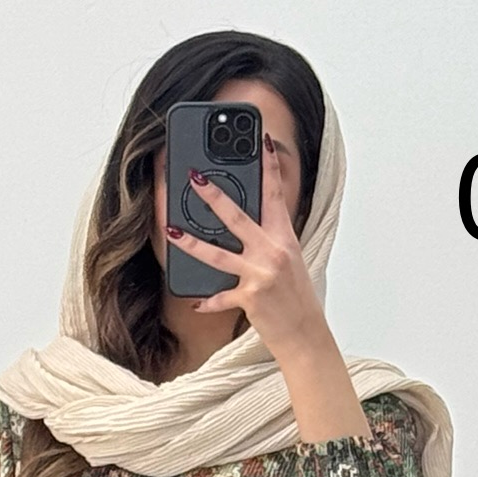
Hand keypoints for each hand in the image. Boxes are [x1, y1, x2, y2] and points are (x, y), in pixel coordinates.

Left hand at [165, 136, 326, 361]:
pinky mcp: (249, 298)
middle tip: (194, 177)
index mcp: (285, 238)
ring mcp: (259, 274)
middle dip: (213, 195)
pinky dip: (208, 301)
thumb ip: (271, 240)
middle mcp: (272, 252)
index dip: (270, 166)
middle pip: (237, 217)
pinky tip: (196, 302)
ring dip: (191, 242)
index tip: (262, 141)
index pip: (276, 195)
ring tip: (172, 230)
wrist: (306, 335)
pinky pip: (221, 298)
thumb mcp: (290, 262)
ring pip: (217, 254)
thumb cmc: (297, 298)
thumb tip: (249, 225)